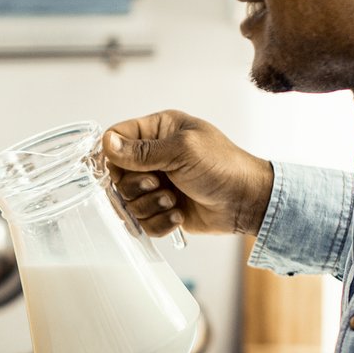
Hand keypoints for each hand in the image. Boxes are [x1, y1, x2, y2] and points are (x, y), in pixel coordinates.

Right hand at [102, 111, 275, 238]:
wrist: (246, 201)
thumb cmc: (223, 166)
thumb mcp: (182, 150)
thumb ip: (142, 151)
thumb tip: (107, 144)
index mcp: (158, 131)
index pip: (116, 138)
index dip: (113, 155)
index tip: (123, 168)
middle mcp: (153, 157)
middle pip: (116, 175)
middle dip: (136, 186)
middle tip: (159, 183)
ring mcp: (156, 184)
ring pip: (128, 201)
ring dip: (150, 205)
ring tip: (173, 201)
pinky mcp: (161, 209)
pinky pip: (142, 221)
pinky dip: (159, 222)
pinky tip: (178, 214)